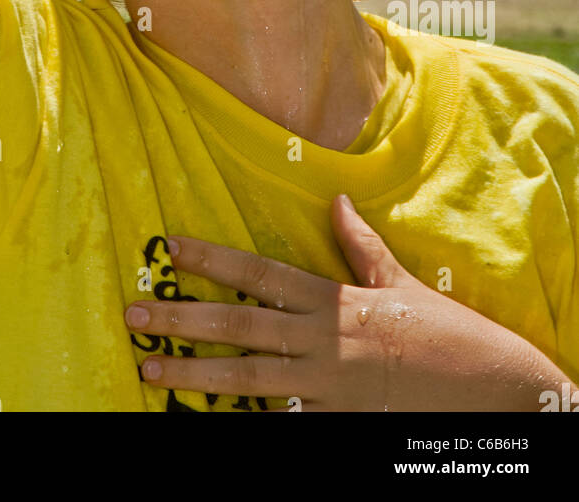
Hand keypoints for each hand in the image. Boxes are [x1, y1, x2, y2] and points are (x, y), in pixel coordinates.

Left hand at [125, 194, 567, 411]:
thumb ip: (360, 245)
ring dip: (195, 372)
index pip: (260, 273)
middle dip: (183, 317)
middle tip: (133, 313)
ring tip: (150, 369)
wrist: (487, 391)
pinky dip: (245, 419)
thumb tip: (336, 199)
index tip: (170, 248)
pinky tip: (206, 418)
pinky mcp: (335, 423)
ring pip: (248, 377)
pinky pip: (280, 422)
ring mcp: (326, 386)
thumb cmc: (442, 333)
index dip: (213, 259)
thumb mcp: (400, 282)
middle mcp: (322, 340)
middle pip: (240, 324)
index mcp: (333, 299)